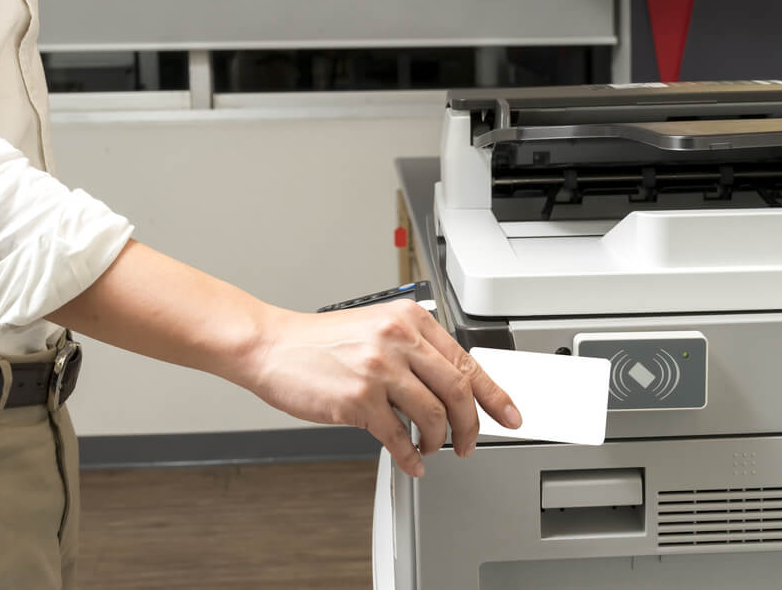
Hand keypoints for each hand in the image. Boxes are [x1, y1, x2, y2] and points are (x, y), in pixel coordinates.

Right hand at [245, 299, 521, 476]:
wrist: (272, 346)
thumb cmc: (320, 342)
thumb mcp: (377, 331)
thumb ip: (415, 353)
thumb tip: (451, 390)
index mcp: (409, 321)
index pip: (466, 361)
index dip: (494, 394)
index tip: (510, 415)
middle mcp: (399, 340)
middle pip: (458, 390)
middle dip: (471, 426)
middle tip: (469, 444)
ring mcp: (379, 369)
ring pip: (433, 415)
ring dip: (438, 440)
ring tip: (430, 448)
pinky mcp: (359, 399)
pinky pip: (398, 436)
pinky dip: (410, 456)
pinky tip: (411, 461)